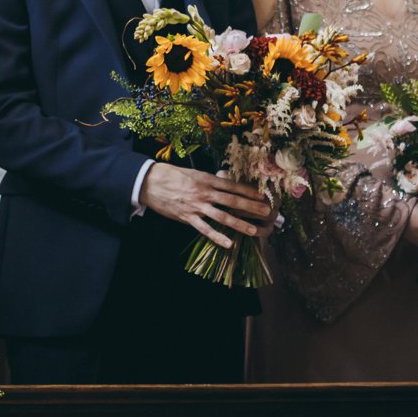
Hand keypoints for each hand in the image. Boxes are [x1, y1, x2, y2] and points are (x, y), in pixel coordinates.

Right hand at [140, 163, 272, 248]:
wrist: (150, 182)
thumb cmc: (172, 175)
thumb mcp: (193, 173)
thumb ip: (208, 180)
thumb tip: (223, 184)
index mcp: (207, 179)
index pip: (232, 186)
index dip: (248, 191)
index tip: (262, 196)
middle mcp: (204, 192)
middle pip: (232, 201)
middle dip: (251, 207)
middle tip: (266, 212)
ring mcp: (196, 206)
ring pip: (222, 216)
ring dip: (239, 224)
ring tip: (253, 230)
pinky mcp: (187, 217)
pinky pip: (205, 229)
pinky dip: (217, 237)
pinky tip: (228, 243)